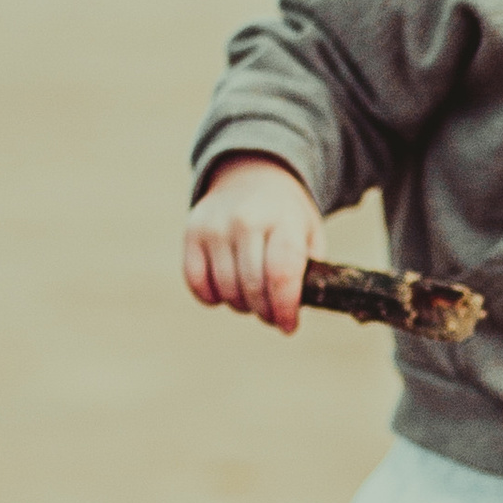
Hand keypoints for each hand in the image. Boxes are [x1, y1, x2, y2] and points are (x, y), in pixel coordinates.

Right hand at [184, 155, 323, 334]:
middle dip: (265, 311)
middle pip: (252, 287)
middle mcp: (246, 220)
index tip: (289, 326)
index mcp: (283, 220)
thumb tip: (295, 309)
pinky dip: (211, 297)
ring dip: (241, 305)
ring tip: (253, 298)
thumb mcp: (310, 234)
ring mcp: (215, 226)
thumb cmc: (286, 217)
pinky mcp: (192, 232)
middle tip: (273, 314)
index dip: (285, 308)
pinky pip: (196, 282)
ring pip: (225, 289)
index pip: (281, 274)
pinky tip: (225, 291)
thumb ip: (309, 271)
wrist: (252, 176)